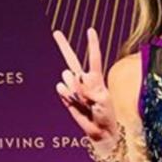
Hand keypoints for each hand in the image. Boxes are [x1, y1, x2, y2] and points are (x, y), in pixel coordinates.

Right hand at [53, 27, 118, 147]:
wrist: (98, 130)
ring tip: (84, 102)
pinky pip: (61, 90)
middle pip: (71, 59)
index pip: (94, 57)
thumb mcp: (103, 100)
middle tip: (55, 32)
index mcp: (96, 78)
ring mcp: (74, 87)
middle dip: (63, 45)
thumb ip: (90, 87)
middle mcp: (83, 79)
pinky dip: (67, 96)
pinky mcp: (66, 96)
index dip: (92, 44)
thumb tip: (77, 77)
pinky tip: (76, 104)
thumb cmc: (105, 114)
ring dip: (74, 89)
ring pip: (66, 78)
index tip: (90, 30)